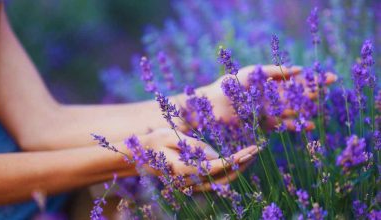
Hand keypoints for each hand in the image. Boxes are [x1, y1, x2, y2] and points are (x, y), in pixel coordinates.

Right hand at [139, 128, 258, 187]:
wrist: (138, 157)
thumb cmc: (154, 143)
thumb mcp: (171, 137)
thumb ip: (194, 146)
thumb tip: (216, 155)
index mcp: (186, 170)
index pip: (220, 167)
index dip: (238, 158)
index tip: (252, 148)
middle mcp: (191, 182)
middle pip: (225, 177)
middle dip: (244, 164)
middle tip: (258, 149)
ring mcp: (191, 184)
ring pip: (222, 182)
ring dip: (238, 169)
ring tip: (251, 154)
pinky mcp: (192, 182)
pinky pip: (215, 180)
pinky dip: (228, 171)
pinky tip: (236, 161)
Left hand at [199, 65, 336, 130]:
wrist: (213, 103)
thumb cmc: (230, 84)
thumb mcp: (253, 72)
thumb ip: (275, 71)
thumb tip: (299, 69)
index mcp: (271, 82)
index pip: (296, 80)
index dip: (313, 79)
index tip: (330, 78)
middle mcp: (272, 97)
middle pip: (297, 95)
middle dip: (314, 92)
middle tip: (332, 90)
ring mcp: (269, 111)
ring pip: (292, 111)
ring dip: (306, 111)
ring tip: (321, 112)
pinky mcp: (263, 124)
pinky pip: (282, 125)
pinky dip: (294, 125)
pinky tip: (307, 126)